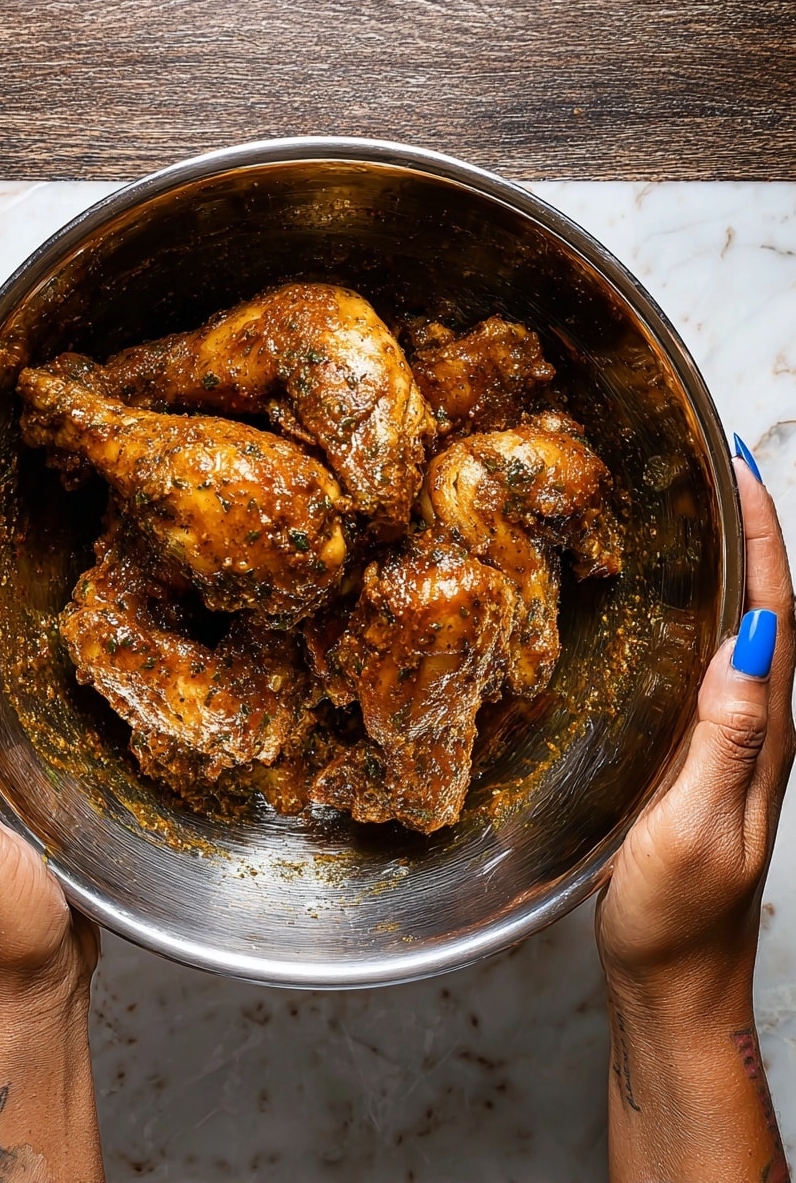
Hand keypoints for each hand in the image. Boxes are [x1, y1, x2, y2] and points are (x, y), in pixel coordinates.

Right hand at [595, 457, 794, 1005]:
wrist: (674, 981)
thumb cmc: (678, 917)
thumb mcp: (697, 828)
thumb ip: (729, 737)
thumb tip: (752, 638)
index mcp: (765, 731)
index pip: (775, 613)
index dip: (762, 537)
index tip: (740, 467)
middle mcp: (759, 725)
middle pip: (767, 607)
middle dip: (752, 530)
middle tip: (716, 465)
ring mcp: (733, 740)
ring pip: (741, 629)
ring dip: (730, 564)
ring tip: (697, 509)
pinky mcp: (703, 755)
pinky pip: (711, 661)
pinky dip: (701, 612)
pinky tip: (670, 603)